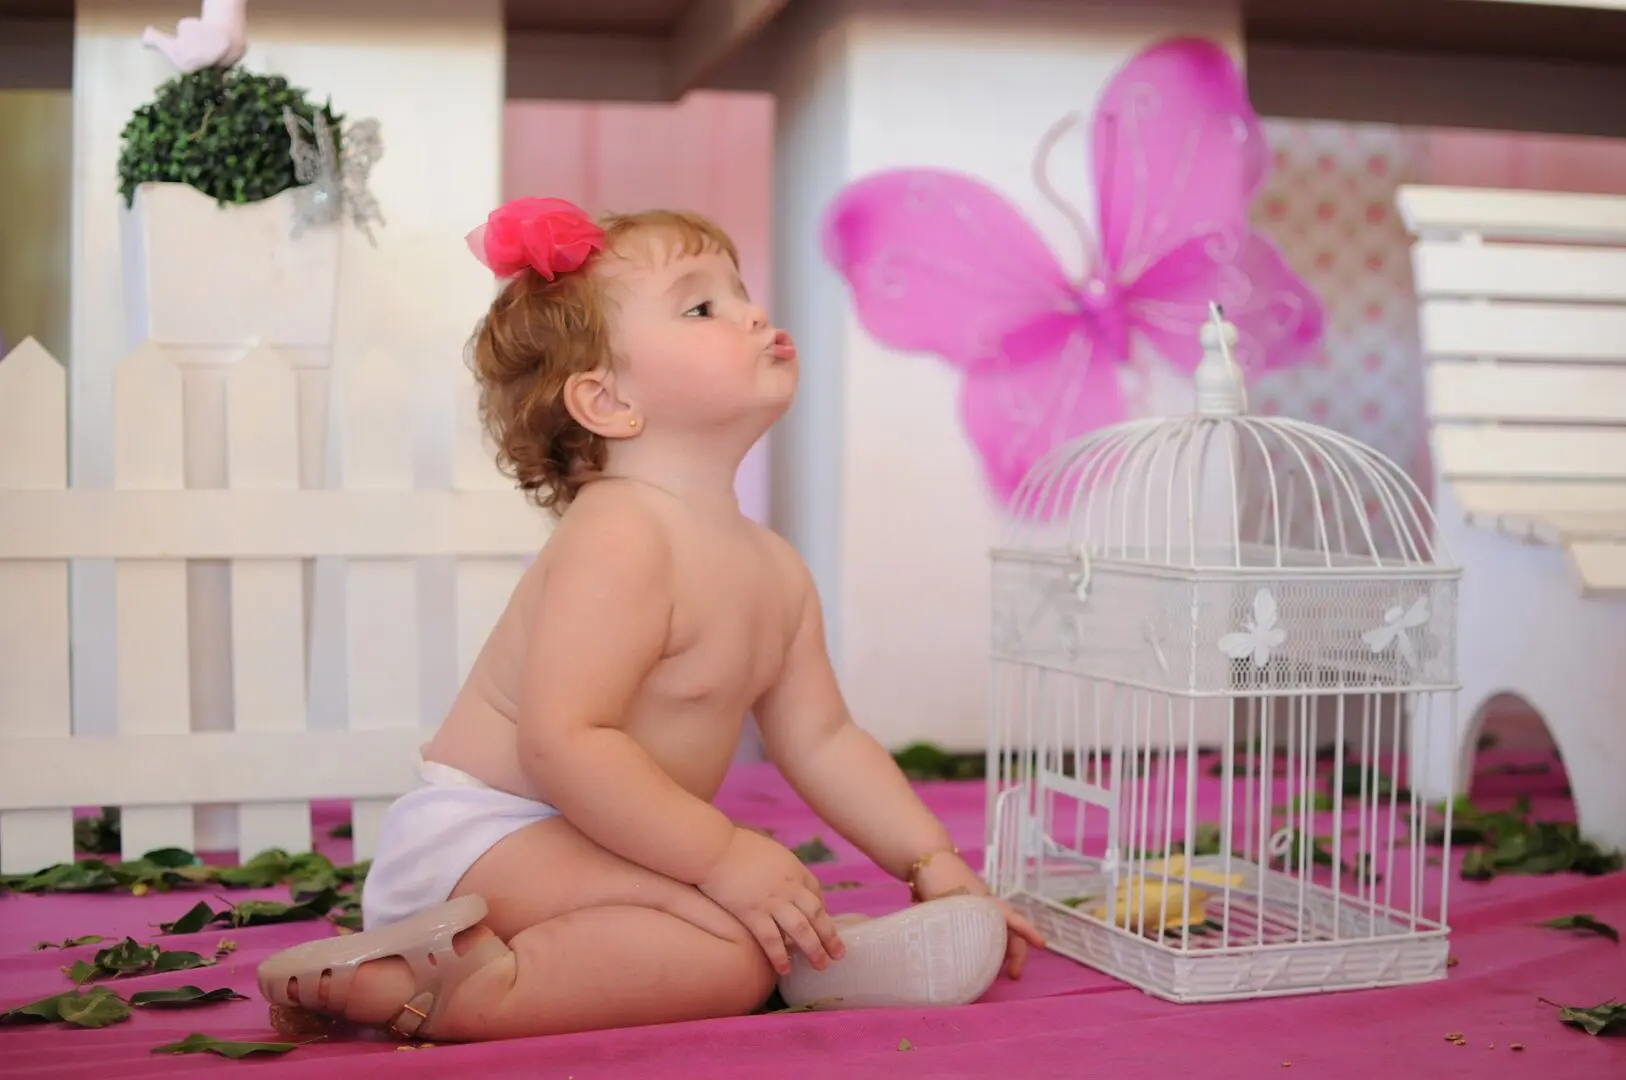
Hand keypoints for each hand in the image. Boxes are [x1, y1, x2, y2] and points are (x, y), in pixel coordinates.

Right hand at [699, 826, 845, 975]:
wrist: (713, 848)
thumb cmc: (734, 845)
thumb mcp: (767, 849)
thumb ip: (779, 866)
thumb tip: (779, 875)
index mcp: (793, 868)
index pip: (816, 893)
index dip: (823, 911)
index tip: (824, 924)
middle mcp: (789, 886)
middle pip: (817, 914)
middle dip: (830, 936)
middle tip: (838, 954)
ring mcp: (772, 901)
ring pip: (801, 930)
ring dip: (813, 950)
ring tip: (821, 966)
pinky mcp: (752, 913)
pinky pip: (771, 940)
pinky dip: (780, 956)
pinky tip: (785, 969)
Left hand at [912, 851, 1044, 979]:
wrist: (926, 860)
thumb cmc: (940, 877)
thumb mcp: (949, 901)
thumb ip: (950, 924)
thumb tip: (950, 952)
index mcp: (988, 903)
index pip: (1015, 919)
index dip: (1030, 933)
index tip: (1042, 945)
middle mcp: (985, 908)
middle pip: (1008, 932)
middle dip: (1015, 954)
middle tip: (1013, 975)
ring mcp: (976, 911)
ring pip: (996, 934)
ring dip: (1000, 951)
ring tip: (993, 972)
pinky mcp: (963, 913)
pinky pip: (980, 932)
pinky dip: (983, 946)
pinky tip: (973, 959)